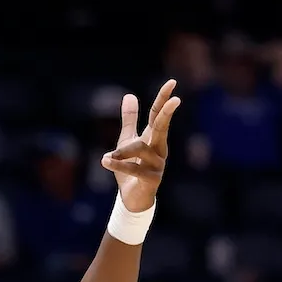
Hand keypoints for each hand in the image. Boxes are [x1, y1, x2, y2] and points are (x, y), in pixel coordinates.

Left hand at [100, 79, 181, 212]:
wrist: (132, 198)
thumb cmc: (131, 168)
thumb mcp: (127, 141)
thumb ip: (129, 120)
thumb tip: (129, 95)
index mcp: (153, 138)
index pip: (158, 115)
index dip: (164, 99)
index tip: (172, 82)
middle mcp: (159, 149)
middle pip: (162, 127)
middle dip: (167, 113)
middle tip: (176, 100)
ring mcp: (158, 164)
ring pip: (140, 148)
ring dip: (120, 152)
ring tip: (106, 157)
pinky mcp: (152, 179)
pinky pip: (134, 168)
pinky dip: (118, 164)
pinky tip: (105, 161)